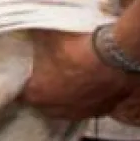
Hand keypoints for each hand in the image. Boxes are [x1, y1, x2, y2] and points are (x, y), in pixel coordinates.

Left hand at [19, 31, 139, 120]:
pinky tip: (92, 82)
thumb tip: (25, 28)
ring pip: (70, 106)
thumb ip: (33, 38)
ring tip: (72, 78)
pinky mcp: (106, 109)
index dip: (24, 82)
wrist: (116, 55)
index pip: (23, 93)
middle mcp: (59, 110)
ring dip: (69, 95)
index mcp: (38, 94)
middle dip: (46, 91)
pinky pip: (92, 104)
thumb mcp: (45, 35)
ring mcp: (84, 112)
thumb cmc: (74, 47)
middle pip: (47, 104)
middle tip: (48, 75)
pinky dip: (90, 95)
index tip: (26, 74)